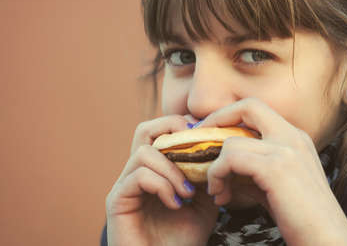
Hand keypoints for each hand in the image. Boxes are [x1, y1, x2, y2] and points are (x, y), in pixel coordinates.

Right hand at [106, 115, 218, 245]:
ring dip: (172, 170)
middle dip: (172, 129)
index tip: (205, 134)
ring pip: (144, 152)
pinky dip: (162, 185)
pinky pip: (139, 176)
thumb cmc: (183, 238)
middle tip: (194, 145)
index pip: (161, 131)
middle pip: (145, 129)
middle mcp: (137, 172)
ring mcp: (125, 184)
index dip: (181, 125)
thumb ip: (206, 174)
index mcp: (156, 169)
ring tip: (187, 193)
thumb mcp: (205, 201)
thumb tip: (216, 146)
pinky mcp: (117, 200)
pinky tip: (175, 204)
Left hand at [199, 98, 346, 245]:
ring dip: (215, 167)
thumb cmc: (302, 217)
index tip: (210, 133)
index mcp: (296, 137)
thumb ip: (253, 170)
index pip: (257, 109)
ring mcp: (286, 150)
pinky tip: (221, 196)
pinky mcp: (275, 168)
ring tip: (217, 190)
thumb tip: (223, 166)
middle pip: (248, 106)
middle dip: (217, 119)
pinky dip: (218, 175)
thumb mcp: (277, 185)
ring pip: (231, 142)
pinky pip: (231, 159)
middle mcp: (293, 136)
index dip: (230, 116)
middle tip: (199, 139)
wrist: (327, 239)